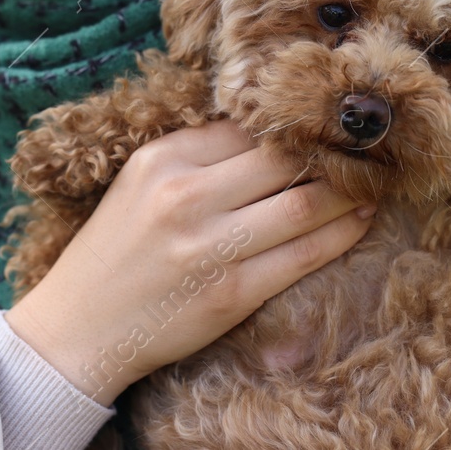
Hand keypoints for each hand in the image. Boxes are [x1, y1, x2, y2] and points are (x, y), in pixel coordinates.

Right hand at [4, 116, 376, 405]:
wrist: (79, 327)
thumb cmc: (115, 250)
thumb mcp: (140, 182)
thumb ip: (197, 155)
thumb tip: (268, 131)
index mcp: (162, 158)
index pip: (247, 126)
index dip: (294, 124)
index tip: (325, 122)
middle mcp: (186, 195)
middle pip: (282, 158)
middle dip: (331, 151)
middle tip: (364, 147)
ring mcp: (210, 246)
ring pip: (304, 203)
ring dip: (349, 191)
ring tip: (372, 181)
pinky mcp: (231, 292)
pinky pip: (303, 256)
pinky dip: (340, 234)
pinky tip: (360, 220)